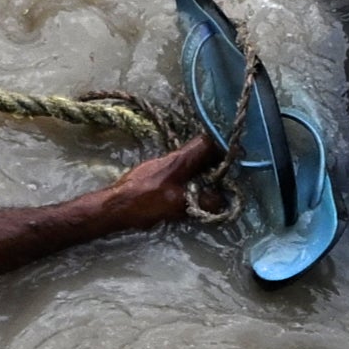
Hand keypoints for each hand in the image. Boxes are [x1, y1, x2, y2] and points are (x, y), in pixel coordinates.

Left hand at [87, 140, 221, 230]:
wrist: (113, 207)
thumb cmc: (145, 202)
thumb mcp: (178, 205)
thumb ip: (202, 202)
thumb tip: (221, 201)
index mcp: (180, 160)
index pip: (207, 142)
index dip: (222, 146)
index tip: (234, 157)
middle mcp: (172, 158)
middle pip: (199, 152)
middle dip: (215, 162)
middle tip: (226, 176)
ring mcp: (161, 165)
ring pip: (189, 163)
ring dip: (201, 172)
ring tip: (211, 187)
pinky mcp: (153, 175)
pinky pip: (178, 172)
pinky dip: (189, 179)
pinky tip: (189, 193)